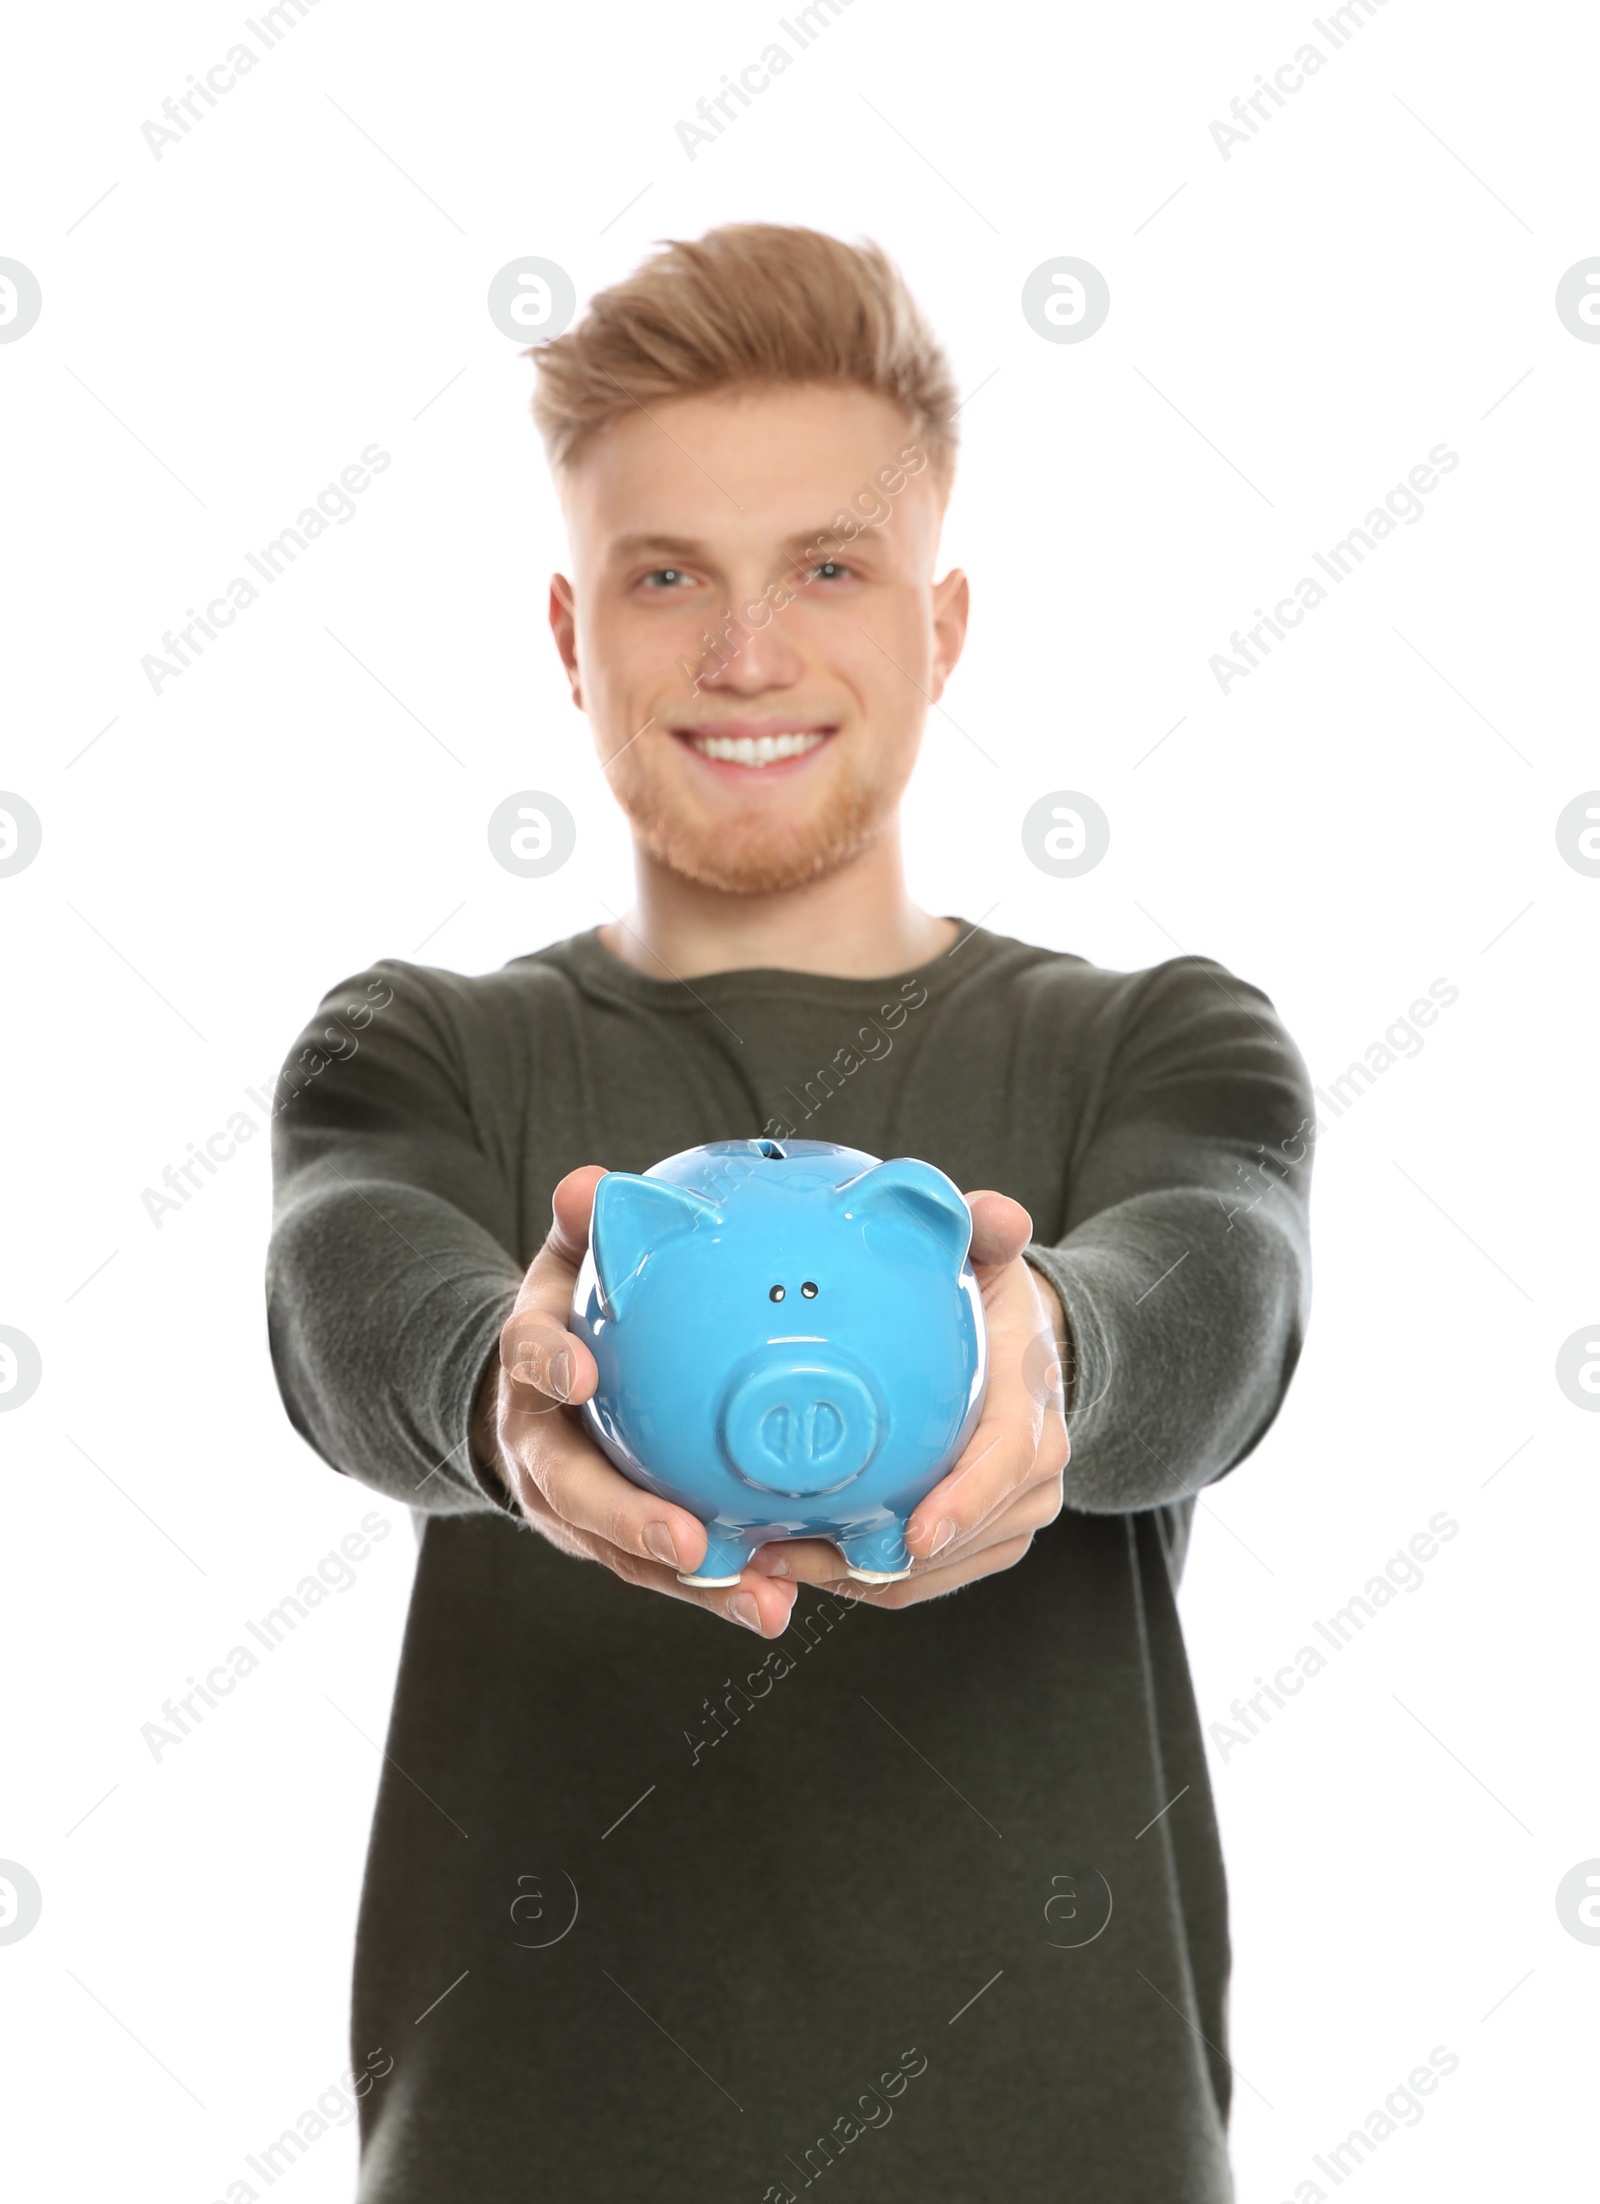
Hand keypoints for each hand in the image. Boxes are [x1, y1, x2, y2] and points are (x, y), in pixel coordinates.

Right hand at [472, 1167, 797, 1638]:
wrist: (541, 1391)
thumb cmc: (573, 1318)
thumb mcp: (570, 1264)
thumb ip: (584, 1226)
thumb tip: (590, 1181)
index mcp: (530, 1372)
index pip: (527, 1361)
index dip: (547, 1366)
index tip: (578, 1370)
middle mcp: (542, 1452)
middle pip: (575, 1495)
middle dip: (628, 1522)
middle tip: (686, 1542)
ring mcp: (576, 1508)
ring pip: (625, 1553)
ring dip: (692, 1583)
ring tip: (762, 1601)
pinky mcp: (617, 1541)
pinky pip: (669, 1570)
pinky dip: (719, 1587)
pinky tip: (780, 1601)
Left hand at [744, 1191, 1069, 1606]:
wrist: (1030, 1360)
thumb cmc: (996, 1312)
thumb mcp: (993, 1263)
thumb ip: (986, 1232)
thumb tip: (997, 1212)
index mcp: (1032, 1414)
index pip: (1007, 1465)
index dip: (964, 1504)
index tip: (915, 1532)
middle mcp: (1030, 1480)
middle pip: (957, 1543)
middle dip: (874, 1558)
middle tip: (785, 1548)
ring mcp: (1004, 1520)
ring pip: (926, 1575)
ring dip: (849, 1576)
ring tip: (768, 1559)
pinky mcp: (974, 1547)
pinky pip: (914, 1581)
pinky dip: (855, 1577)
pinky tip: (788, 1560)